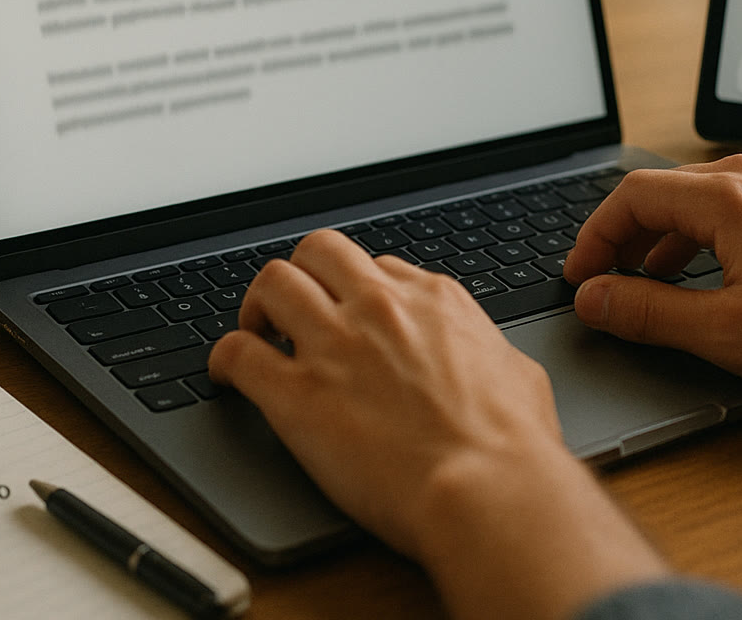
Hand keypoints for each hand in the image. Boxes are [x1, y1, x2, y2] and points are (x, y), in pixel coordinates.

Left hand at [207, 230, 564, 555]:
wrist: (486, 488)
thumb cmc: (512, 444)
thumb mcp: (517, 372)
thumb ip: (488, 351)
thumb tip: (488, 358)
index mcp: (434, 300)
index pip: (378, 267)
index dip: (358, 291)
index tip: (352, 314)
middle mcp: (380, 308)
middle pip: (319, 251)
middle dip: (303, 274)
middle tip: (294, 308)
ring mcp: (335, 346)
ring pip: (272, 283)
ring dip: (258, 305)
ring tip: (256, 332)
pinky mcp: (297, 395)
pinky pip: (238, 352)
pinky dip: (224, 358)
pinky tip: (225, 375)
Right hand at [566, 154, 741, 483]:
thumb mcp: (725, 332)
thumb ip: (649, 312)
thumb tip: (595, 298)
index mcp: (727, 200)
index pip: (632, 195)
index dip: (594, 236)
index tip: (579, 276)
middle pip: (662, 191)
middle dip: (623, 236)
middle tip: (603, 280)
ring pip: (697, 200)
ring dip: (661, 238)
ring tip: (646, 283)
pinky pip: (731, 211)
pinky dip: (699, 239)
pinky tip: (705, 278)